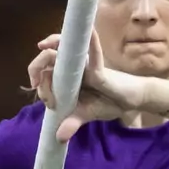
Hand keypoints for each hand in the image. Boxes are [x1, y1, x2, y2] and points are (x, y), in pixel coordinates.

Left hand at [28, 33, 149, 142]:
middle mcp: (74, 67)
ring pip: (66, 49)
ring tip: (44, 46)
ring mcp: (86, 65)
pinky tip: (88, 31)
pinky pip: (93, 53)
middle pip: (49, 57)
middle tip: (36, 81)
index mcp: (67, 77)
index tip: (48, 103)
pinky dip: (91, 42)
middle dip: (36, 65)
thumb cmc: (108, 102)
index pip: (46, 73)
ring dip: (54, 44)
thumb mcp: (86, 114)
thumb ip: (71, 123)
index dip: (39, 85)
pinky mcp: (100, 68)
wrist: (132, 99)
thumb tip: (59, 138)